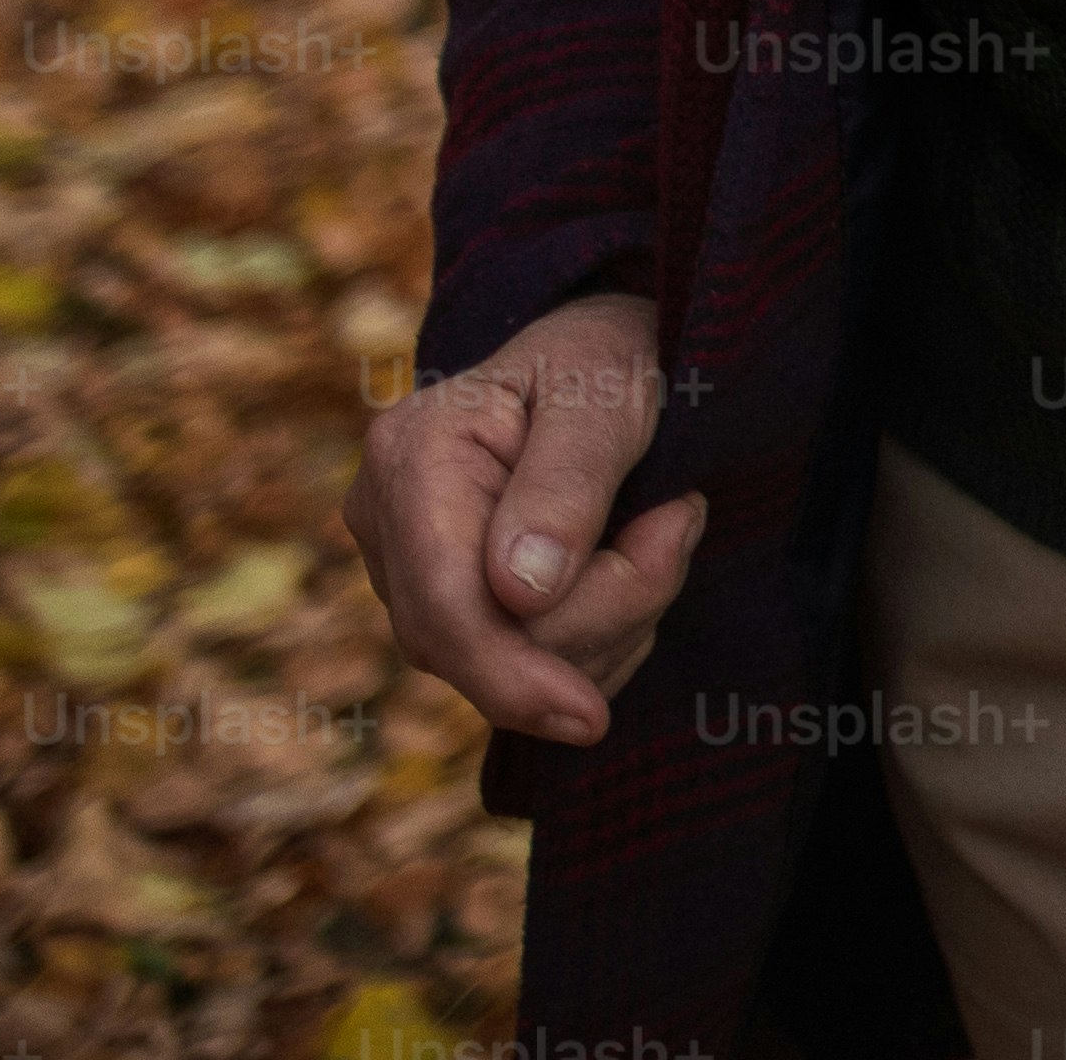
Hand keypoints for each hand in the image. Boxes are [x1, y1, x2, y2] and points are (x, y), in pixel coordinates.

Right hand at [350, 290, 705, 750]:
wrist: (606, 346)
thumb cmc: (612, 354)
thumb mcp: (611, 394)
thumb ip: (571, 482)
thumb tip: (518, 595)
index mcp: (412, 454)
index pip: (445, 606)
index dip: (512, 675)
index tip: (590, 718)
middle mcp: (385, 516)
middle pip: (474, 644)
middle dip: (598, 617)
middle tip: (680, 524)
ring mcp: (406, 563)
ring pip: (500, 664)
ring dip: (609, 625)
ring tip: (663, 528)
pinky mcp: (446, 596)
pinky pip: (514, 665)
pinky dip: (592, 643)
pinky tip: (630, 575)